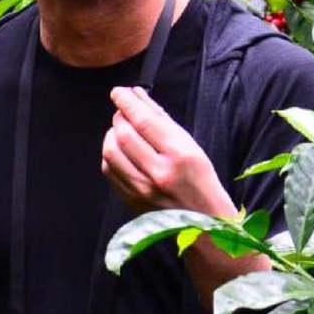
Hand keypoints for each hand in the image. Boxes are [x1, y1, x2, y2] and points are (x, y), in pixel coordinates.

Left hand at [102, 85, 235, 217]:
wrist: (204, 222)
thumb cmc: (201, 180)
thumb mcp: (191, 146)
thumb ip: (162, 120)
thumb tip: (137, 95)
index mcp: (180, 155)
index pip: (144, 121)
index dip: (127, 102)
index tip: (119, 92)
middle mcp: (159, 173)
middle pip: (124, 134)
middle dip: (119, 117)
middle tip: (123, 111)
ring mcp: (142, 189)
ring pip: (111, 152)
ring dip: (111, 134)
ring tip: (121, 130)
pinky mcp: (131, 200)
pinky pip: (109, 170)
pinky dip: (110, 154)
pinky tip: (119, 150)